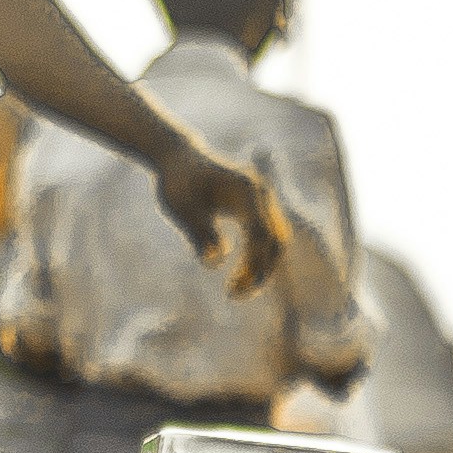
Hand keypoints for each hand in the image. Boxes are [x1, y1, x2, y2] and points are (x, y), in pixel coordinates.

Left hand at [154, 144, 285, 296]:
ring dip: (259, 267)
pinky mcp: (257, 207)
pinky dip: (256, 258)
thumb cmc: (177, 183)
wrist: (179, 158)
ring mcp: (262, 199)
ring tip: (234, 290)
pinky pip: (266, 236)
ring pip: (274, 240)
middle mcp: (262, 194)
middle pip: (275, 240)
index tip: (232, 290)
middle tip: (234, 295)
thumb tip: (214, 263)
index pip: (260, 235)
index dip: (251, 266)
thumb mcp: (182, 209)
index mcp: (247, 191)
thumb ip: (200, 233)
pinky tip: (237, 276)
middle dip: (259, 271)